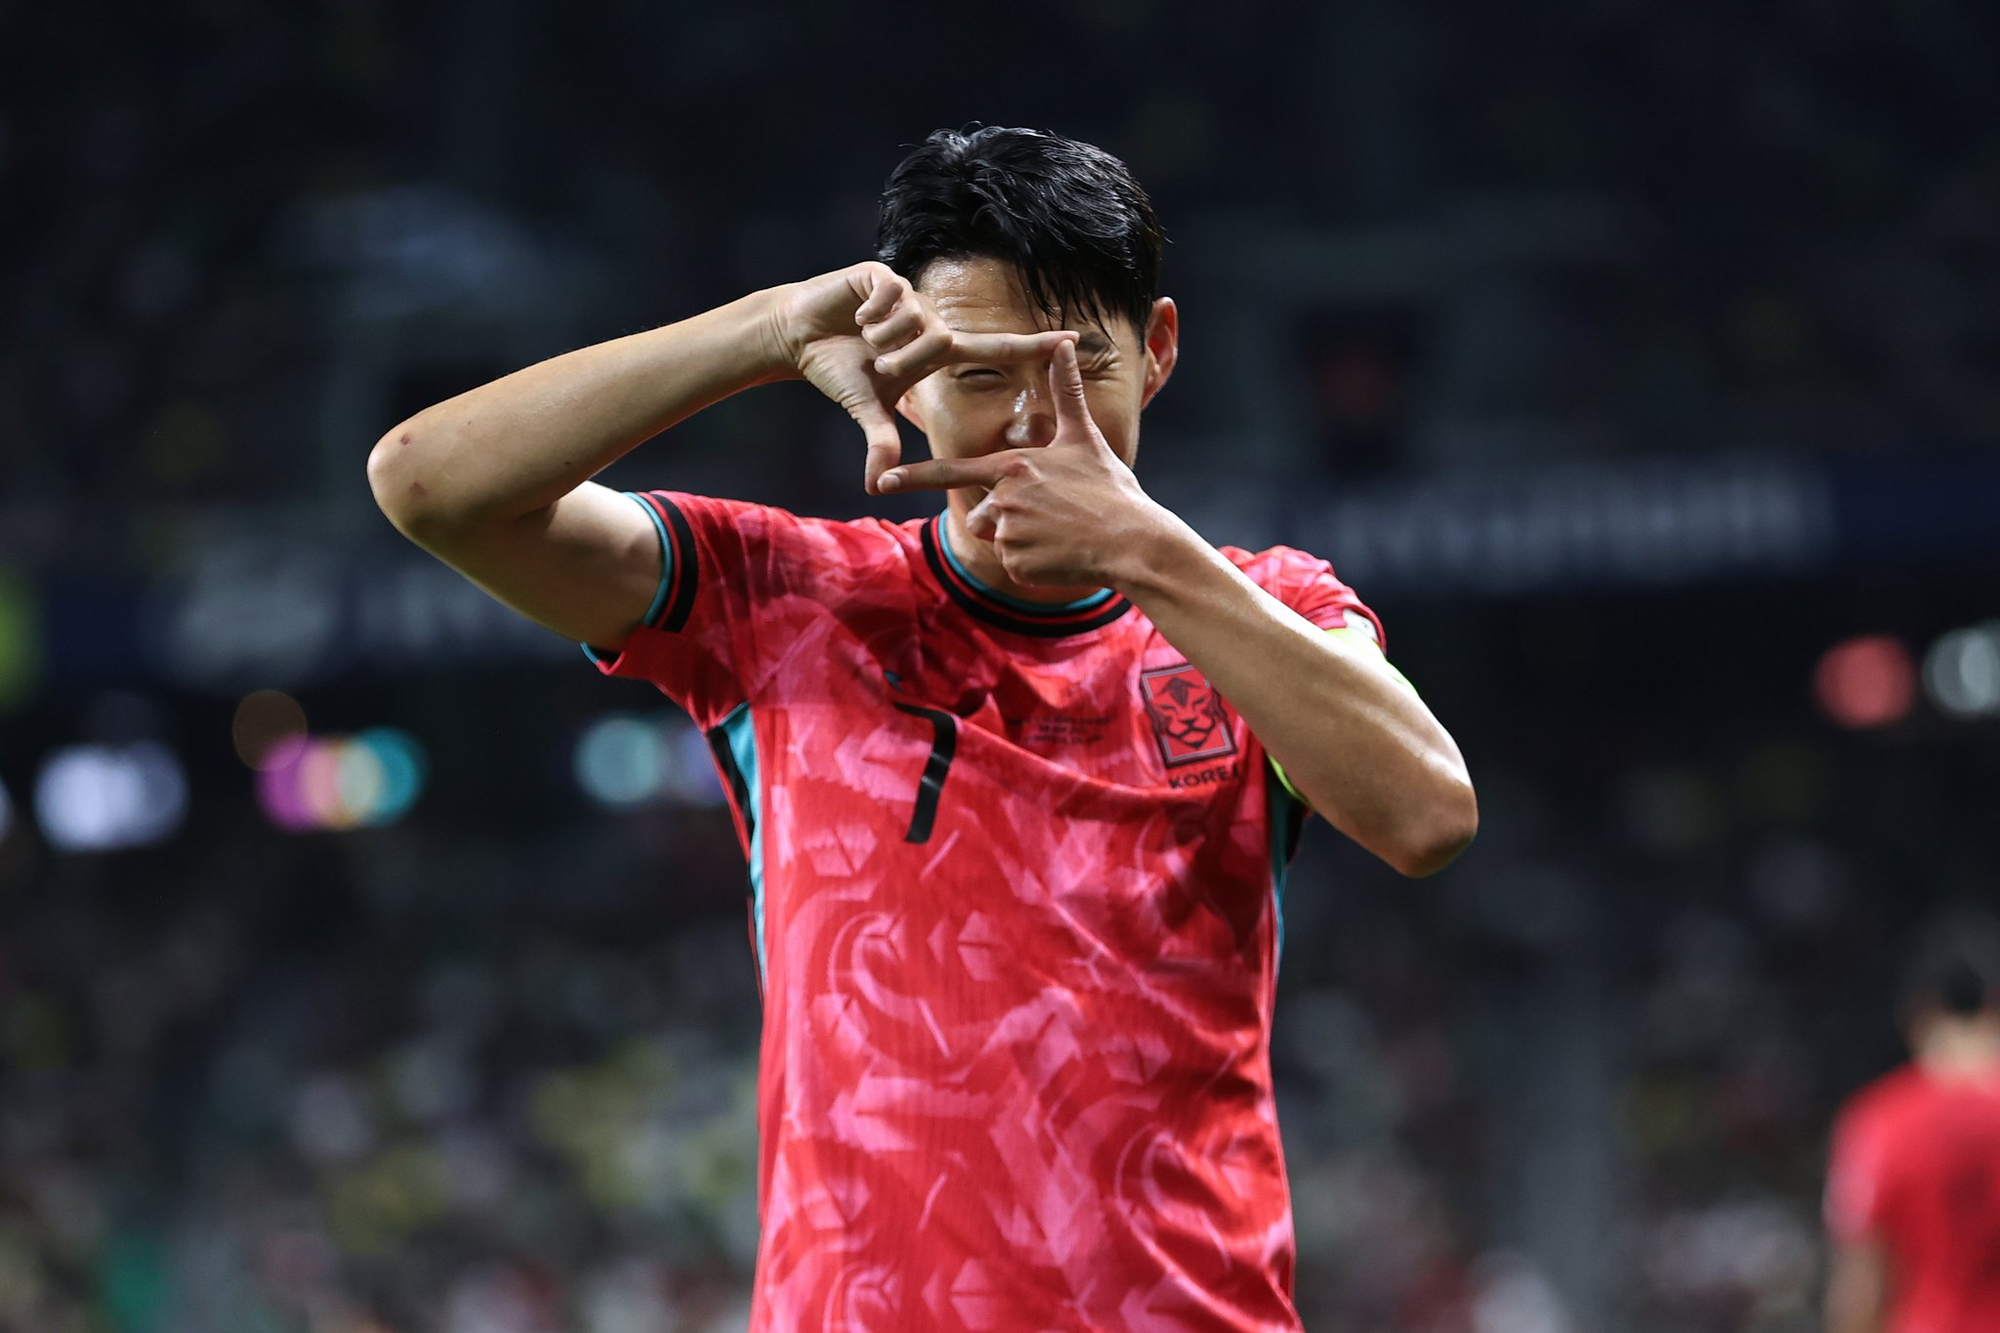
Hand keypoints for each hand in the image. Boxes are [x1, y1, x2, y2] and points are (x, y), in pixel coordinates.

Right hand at [770, 262, 1076, 493]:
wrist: (799, 336)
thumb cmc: (840, 370)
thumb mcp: (865, 408)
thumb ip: (880, 441)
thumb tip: (876, 485)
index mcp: (939, 350)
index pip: (997, 348)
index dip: (1034, 347)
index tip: (1075, 340)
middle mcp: (932, 320)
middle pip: (940, 342)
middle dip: (901, 362)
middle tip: (878, 364)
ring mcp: (910, 295)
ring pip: (914, 320)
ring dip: (881, 338)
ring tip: (864, 336)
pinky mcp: (884, 275)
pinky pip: (890, 297)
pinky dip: (868, 314)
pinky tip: (855, 314)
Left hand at [878, 339, 1167, 587]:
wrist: (1131, 542)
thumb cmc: (1109, 489)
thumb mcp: (1084, 438)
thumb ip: (1066, 392)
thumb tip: (1064, 342)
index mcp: (1013, 467)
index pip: (951, 471)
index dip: (913, 476)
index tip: (882, 481)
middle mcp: (1003, 500)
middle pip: (981, 512)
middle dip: (1007, 516)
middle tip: (1051, 515)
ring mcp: (1009, 534)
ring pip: (997, 538)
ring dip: (1022, 539)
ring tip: (1059, 532)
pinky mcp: (1017, 564)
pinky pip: (1013, 563)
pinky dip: (1033, 562)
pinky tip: (1061, 553)